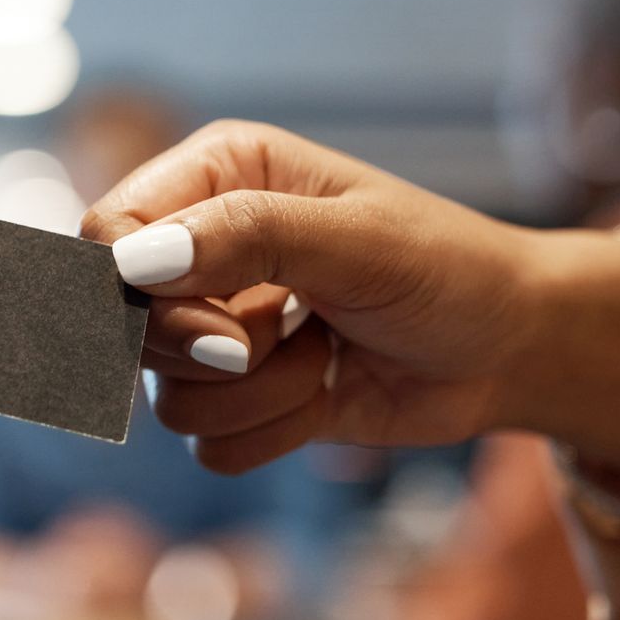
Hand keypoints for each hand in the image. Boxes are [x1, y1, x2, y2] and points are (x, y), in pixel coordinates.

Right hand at [82, 120, 540, 471]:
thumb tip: (132, 263)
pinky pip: (207, 444)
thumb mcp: (354, 240)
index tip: (218, 326)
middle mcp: (203, 248)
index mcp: (218, 176)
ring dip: (259, 393)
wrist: (511, 349)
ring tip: (324, 354)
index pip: (108, 233)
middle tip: (284, 336)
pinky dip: (273, 432)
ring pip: (166, 396)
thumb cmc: (448, 269)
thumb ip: (244, 236)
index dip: (138, 292)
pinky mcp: (240, 397)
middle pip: (124, 325)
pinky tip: (324, 393)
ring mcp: (216, 327)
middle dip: (209, 350)